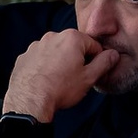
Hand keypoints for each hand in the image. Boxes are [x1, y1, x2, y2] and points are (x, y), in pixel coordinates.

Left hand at [0, 26, 117, 129]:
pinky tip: (45, 80)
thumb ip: (104, 63)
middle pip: (72, 46)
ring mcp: (36, 46)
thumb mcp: (89, 78)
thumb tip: (113, 54)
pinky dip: (43, 67)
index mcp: (71, 38)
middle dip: (76, 59)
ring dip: (59, 62)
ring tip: (59, 81)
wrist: (30, 101)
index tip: (92, 72)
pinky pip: (39, 59)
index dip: (96, 60)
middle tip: (75, 78)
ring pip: (55, 52)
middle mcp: (52, 36)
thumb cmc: (61, 89)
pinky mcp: (24, 57)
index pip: (93, 45)